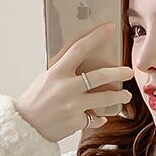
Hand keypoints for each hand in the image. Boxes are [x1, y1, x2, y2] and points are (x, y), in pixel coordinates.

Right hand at [14, 21, 133, 142]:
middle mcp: (66, 88)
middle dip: (118, 73)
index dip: (96, 37)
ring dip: (118, 96)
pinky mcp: (77, 122)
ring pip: (104, 99)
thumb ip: (65, 72)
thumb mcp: (47, 79)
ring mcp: (73, 106)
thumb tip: (85, 64)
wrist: (26, 126)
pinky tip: (99, 117)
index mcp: (57, 72)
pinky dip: (98, 118)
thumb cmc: (36, 100)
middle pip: (100, 76)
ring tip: (126, 96)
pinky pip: (94, 118)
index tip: (110, 28)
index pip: (79, 49)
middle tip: (129, 72)